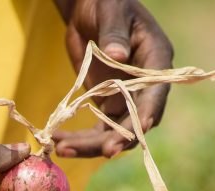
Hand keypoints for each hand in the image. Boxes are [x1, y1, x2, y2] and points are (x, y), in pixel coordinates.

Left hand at [53, 0, 172, 157]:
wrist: (89, 7)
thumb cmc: (107, 1)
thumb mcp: (111, 11)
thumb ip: (114, 33)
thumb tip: (118, 55)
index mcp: (157, 60)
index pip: (156, 94)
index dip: (147, 114)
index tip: (135, 131)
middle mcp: (146, 85)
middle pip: (135, 121)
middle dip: (116, 138)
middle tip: (98, 151)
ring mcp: (126, 97)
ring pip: (114, 132)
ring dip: (90, 145)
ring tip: (61, 149)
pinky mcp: (107, 103)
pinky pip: (97, 129)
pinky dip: (79, 139)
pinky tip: (58, 141)